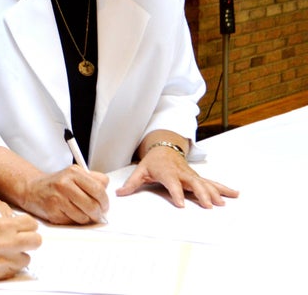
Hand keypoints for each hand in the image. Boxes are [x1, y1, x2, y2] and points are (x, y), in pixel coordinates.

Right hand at [0, 214, 41, 279]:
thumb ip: (7, 224)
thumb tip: (25, 229)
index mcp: (2, 225)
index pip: (31, 224)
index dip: (28, 226)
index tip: (24, 227)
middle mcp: (5, 242)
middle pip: (36, 241)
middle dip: (30, 240)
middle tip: (22, 239)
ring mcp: (3, 260)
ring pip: (27, 258)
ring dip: (19, 255)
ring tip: (6, 251)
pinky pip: (15, 270)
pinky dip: (10, 265)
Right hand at [21, 165, 108, 224]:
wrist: (32, 189)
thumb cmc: (56, 184)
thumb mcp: (74, 174)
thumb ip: (93, 178)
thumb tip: (107, 188)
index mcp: (73, 172)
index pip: (98, 189)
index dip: (105, 201)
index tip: (104, 205)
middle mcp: (64, 184)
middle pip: (92, 205)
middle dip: (97, 213)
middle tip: (96, 214)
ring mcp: (57, 198)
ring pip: (83, 216)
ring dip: (85, 218)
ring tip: (79, 211)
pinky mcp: (52, 212)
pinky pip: (72, 222)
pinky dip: (73, 220)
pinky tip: (67, 213)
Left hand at [116, 145, 238, 207]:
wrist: (164, 148)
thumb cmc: (153, 162)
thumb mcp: (140, 170)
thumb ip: (131, 183)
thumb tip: (119, 193)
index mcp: (167, 172)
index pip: (172, 184)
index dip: (176, 193)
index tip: (181, 204)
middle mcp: (182, 174)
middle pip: (193, 184)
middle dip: (201, 194)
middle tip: (208, 206)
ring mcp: (192, 175)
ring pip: (205, 183)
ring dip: (215, 193)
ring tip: (223, 204)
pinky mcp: (198, 177)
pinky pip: (212, 182)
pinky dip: (224, 188)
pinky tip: (235, 194)